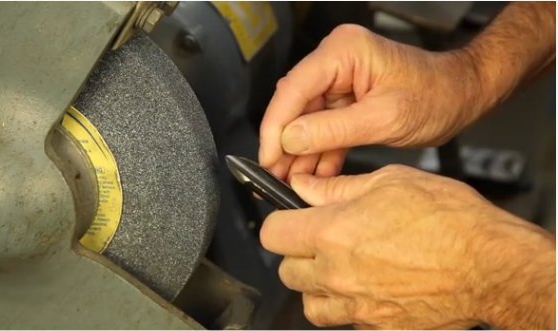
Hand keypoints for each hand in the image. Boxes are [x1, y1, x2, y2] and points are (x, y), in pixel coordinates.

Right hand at [258, 24, 486, 180]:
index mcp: (344, 52)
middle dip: (284, 143)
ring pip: (305, 120)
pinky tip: (313, 176)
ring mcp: (339, 80)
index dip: (275, 126)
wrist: (462, 95)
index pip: (293, 89)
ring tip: (290, 182)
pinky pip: (323, 127)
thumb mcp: (384, 118)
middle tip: (274, 175)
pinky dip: (319, 152)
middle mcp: (336, 61)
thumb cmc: (437, 95)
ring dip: (299, 152)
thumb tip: (289, 140)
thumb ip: (332, 130)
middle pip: (294, 105)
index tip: (267, 156)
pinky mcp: (346, 100)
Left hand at [260, 165, 554, 328]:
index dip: (279, 222)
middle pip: (287, 270)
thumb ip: (337, 188)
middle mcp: (338, 273)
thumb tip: (306, 187)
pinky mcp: (378, 327)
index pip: (272, 233)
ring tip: (341, 268)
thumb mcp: (390, 182)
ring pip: (310, 303)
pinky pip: (344, 322)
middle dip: (298, 254)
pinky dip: (346, 307)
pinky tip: (366, 288)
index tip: (289, 219)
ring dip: (317, 286)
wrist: (492, 266)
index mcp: (334, 232)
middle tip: (321, 241)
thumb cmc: (451, 221)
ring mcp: (357, 306)